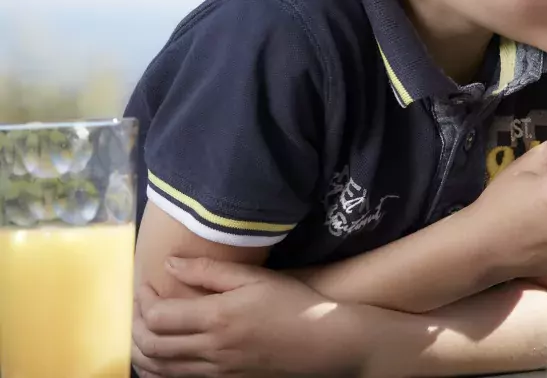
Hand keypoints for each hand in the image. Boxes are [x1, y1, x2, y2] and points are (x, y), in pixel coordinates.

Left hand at [132, 257, 366, 377]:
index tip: (146, 287)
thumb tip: (170, 264)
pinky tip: (165, 355)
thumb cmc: (293, 304)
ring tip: (144, 332)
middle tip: (139, 309)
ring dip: (143, 352)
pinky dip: (162, 369)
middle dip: (134, 327)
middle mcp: (211, 348)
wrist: (326, 342)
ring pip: (160, 368)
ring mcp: (217, 370)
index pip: (157, 315)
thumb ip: (210, 270)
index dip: (142, 300)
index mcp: (217, 318)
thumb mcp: (255, 278)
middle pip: (151, 345)